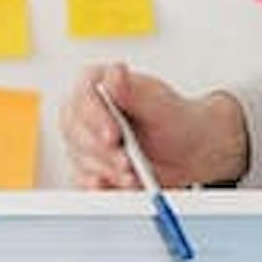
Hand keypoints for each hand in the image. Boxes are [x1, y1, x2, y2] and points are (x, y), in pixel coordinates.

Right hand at [64, 61, 249, 188]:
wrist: (186, 152)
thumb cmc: (174, 121)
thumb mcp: (161, 104)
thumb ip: (135, 91)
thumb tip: (115, 73)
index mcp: (97, 84)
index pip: (82, 96)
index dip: (95, 117)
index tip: (113, 136)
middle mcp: (84, 111)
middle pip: (75, 131)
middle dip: (103, 152)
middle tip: (127, 164)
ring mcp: (82, 141)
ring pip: (80, 159)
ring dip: (107, 172)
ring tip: (133, 177)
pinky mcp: (87, 168)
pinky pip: (84, 181)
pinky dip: (102, 188)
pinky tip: (118, 188)